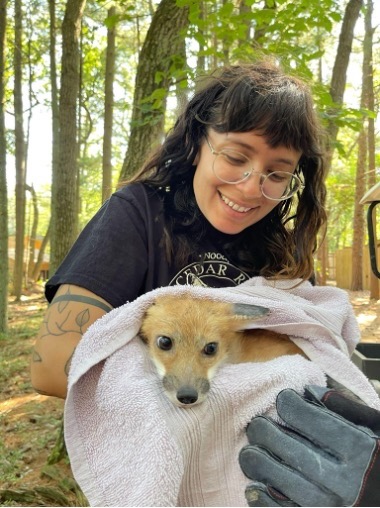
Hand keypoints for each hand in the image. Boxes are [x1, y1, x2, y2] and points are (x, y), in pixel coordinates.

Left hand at [239, 386, 379, 506]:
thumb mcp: (378, 428)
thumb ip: (347, 408)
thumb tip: (309, 391)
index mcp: (359, 450)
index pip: (311, 420)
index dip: (290, 404)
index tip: (282, 399)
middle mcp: (345, 481)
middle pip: (290, 450)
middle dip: (265, 432)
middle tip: (256, 424)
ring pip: (281, 482)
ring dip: (258, 463)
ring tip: (250, 451)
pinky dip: (263, 499)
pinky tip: (254, 485)